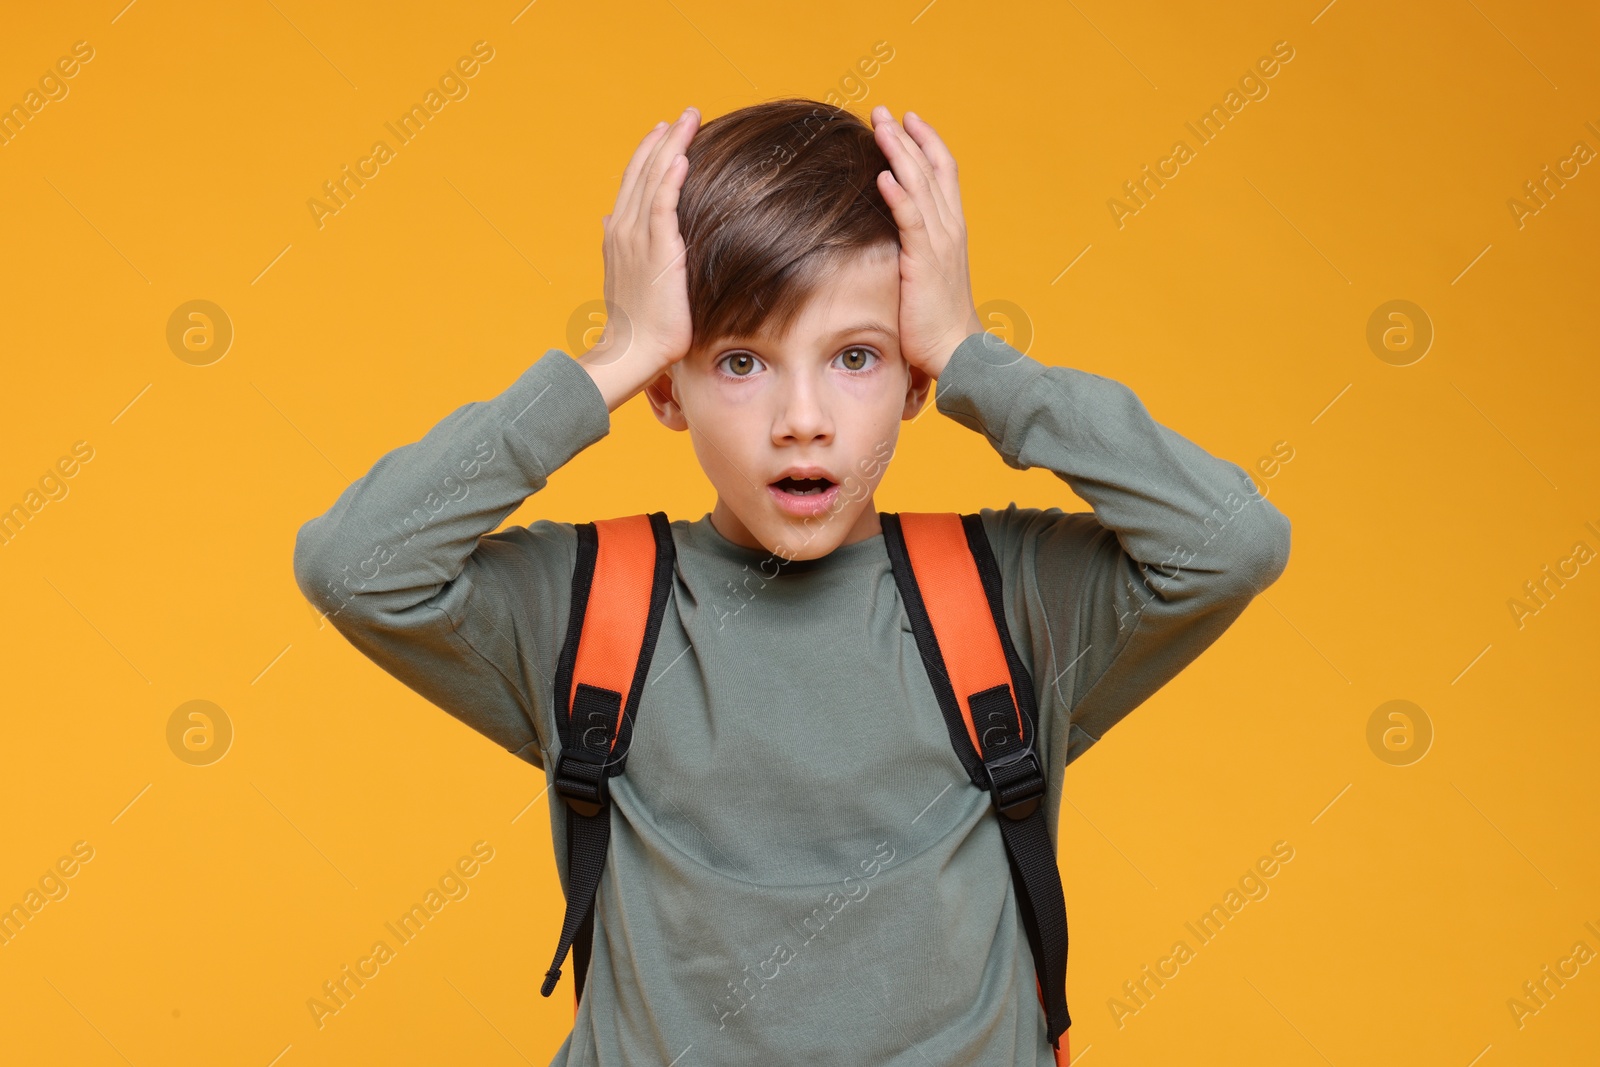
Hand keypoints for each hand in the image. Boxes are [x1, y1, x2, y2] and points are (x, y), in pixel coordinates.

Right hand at [580, 107, 699, 410]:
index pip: (634, 181)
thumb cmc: (636, 322)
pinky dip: (670, 179)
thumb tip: (607, 220)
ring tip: (689, 120)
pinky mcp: (656, 252)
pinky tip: (682, 156)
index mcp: (619, 233)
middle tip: (686, 113)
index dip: (649, 152)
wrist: (633, 351)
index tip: (666, 130)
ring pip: (654, 180)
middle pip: (645, 171)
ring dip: (672, 146)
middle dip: (666, 139)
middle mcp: (624, 229)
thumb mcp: (625, 275)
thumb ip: (619, 244)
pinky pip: (662, 206)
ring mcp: (638, 239)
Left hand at [870, 106, 981, 379]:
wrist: (958, 352)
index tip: (908, 119)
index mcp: (953, 230)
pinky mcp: (924, 262)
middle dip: (908, 137)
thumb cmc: (938, 322)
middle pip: (931, 169)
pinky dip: (899, 195)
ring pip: (920, 186)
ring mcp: (939, 244)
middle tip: (883, 111)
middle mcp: (950, 229)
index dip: (928, 143)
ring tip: (881, 127)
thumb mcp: (928, 276)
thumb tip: (895, 240)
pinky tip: (884, 174)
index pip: (944, 173)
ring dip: (900, 153)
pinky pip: (911, 221)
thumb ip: (916, 250)